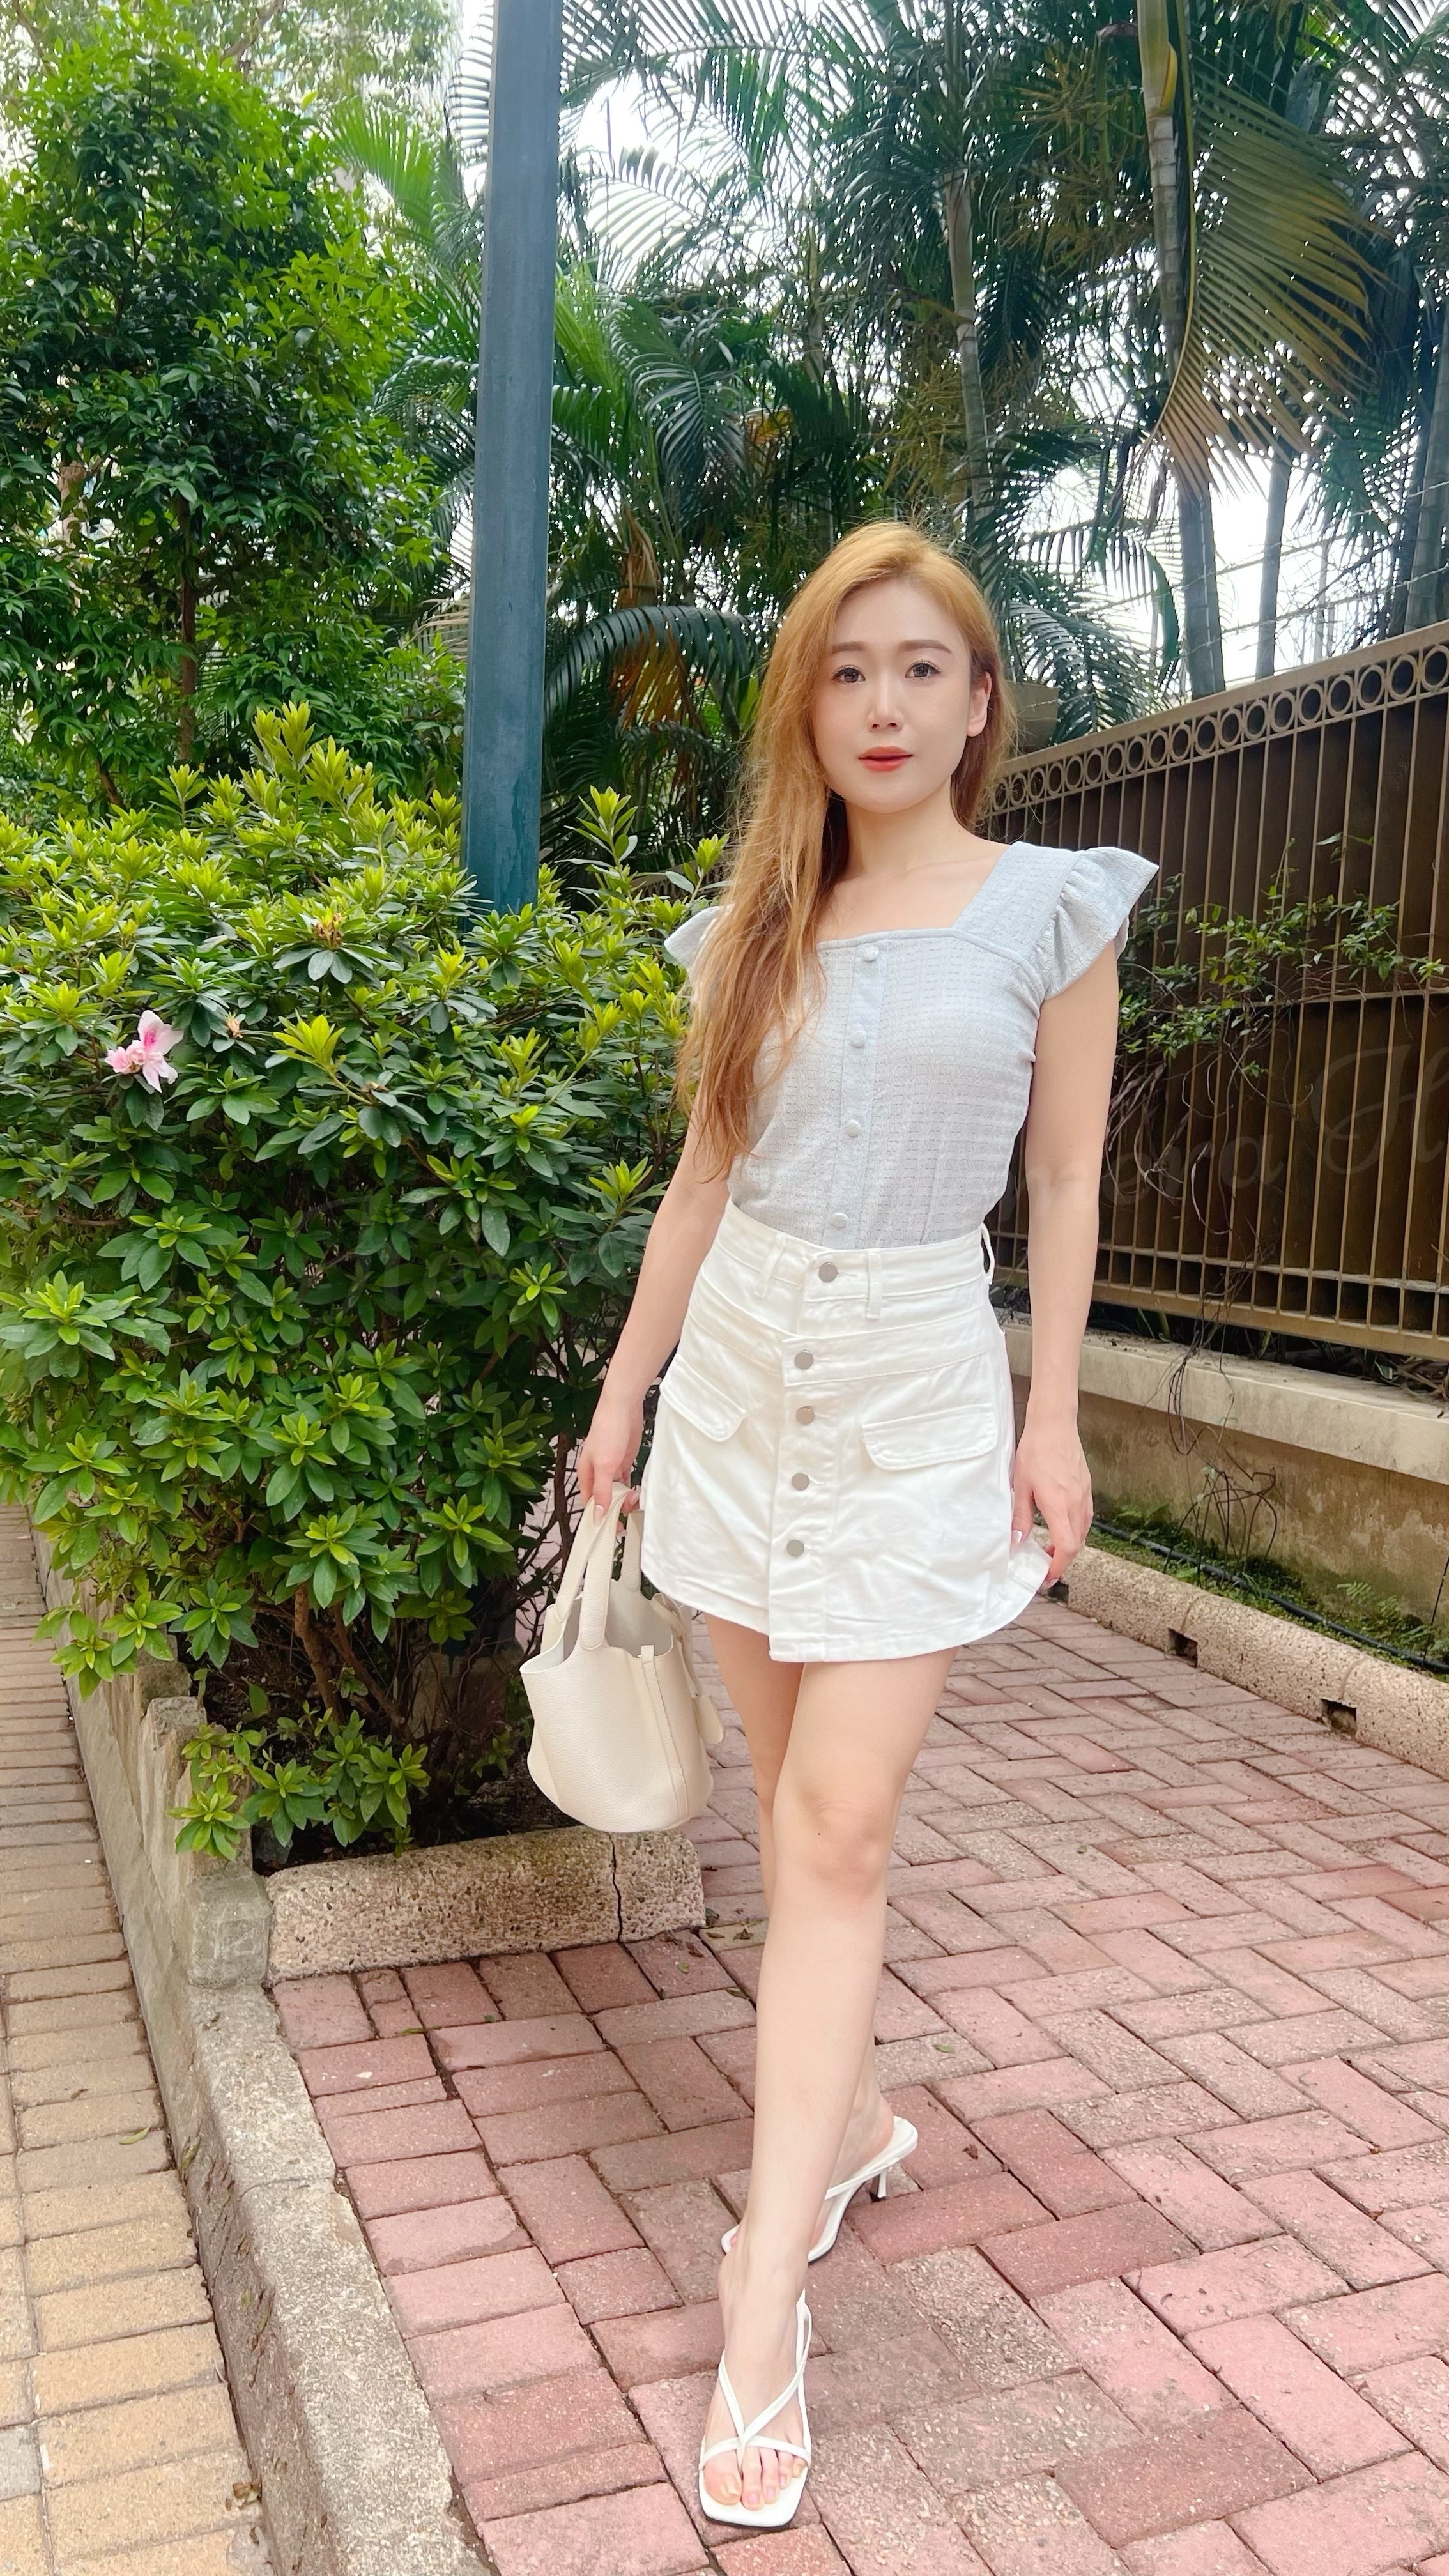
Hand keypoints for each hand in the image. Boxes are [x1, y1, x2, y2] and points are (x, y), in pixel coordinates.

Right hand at [575, 1383, 644, 1512]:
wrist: (622, 1407)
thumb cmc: (608, 1431)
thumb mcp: (604, 1466)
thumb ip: (602, 1491)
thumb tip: (597, 1515)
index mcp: (586, 1475)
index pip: (591, 1504)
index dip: (601, 1518)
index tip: (614, 1529)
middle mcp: (597, 1473)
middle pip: (605, 1500)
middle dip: (617, 1508)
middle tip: (630, 1509)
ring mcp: (611, 1467)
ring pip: (617, 1492)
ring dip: (626, 1499)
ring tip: (636, 1498)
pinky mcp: (624, 1461)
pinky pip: (626, 1481)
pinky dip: (631, 1488)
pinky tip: (638, 1492)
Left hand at [1011, 1414, 1092, 1586]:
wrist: (1054, 1424)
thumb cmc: (1035, 1450)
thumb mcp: (1020, 1486)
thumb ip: (1020, 1517)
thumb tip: (1016, 1541)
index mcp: (1059, 1505)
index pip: (1067, 1547)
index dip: (1058, 1566)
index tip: (1047, 1576)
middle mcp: (1077, 1503)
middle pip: (1077, 1543)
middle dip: (1062, 1560)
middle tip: (1045, 1567)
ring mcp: (1085, 1495)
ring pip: (1083, 1531)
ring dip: (1069, 1545)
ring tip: (1051, 1550)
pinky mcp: (1086, 1487)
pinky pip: (1085, 1517)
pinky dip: (1075, 1529)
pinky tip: (1061, 1526)